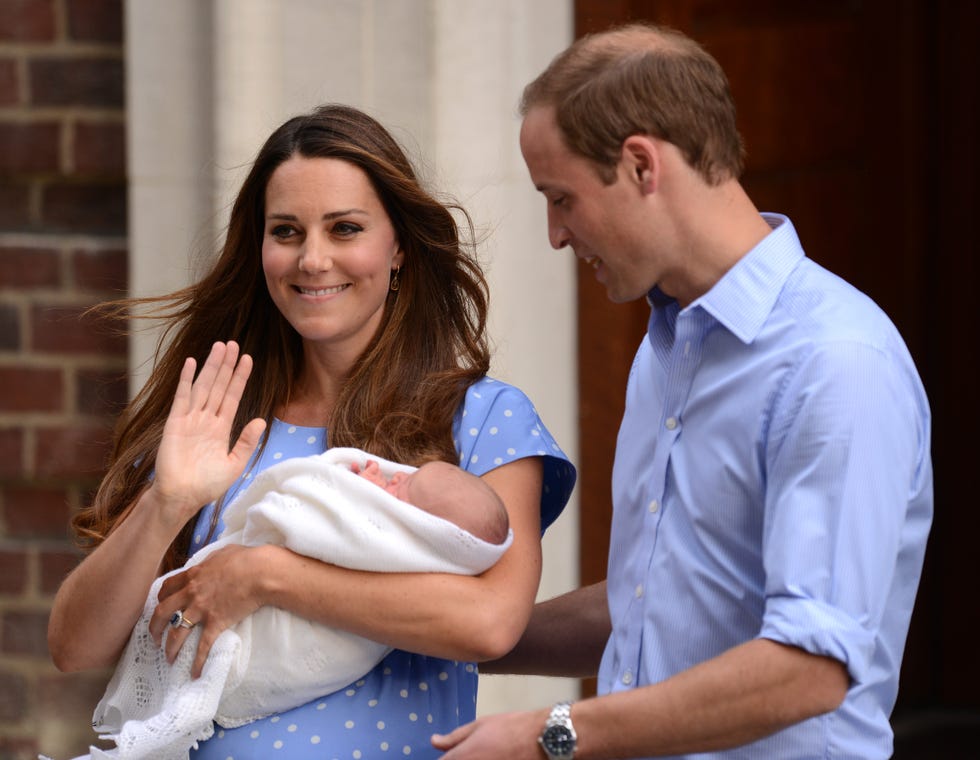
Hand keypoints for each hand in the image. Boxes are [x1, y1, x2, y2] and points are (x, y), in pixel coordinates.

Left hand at [149, 543, 270, 677]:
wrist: (261, 572)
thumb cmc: (246, 559)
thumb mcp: (222, 553)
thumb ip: (210, 559)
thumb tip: (210, 562)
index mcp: (192, 575)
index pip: (166, 588)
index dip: (160, 599)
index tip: (161, 607)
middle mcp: (191, 594)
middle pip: (162, 613)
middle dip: (154, 627)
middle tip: (154, 638)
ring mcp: (202, 609)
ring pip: (176, 633)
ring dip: (170, 648)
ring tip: (169, 659)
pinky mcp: (216, 622)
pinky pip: (202, 646)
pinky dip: (197, 662)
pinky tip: (195, 673)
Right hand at [151, 341, 265, 525]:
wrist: (182, 498)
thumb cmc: (207, 485)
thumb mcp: (234, 464)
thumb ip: (247, 442)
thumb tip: (261, 420)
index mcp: (221, 428)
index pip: (233, 396)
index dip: (240, 377)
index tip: (248, 359)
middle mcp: (206, 419)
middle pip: (219, 386)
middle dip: (226, 365)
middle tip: (233, 343)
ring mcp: (190, 419)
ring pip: (204, 386)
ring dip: (211, 366)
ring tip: (220, 346)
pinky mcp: (175, 423)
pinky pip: (182, 397)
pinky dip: (186, 379)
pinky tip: (192, 362)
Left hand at [431, 709, 549, 758]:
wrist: (541, 739)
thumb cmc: (509, 728)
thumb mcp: (479, 725)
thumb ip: (454, 737)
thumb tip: (434, 741)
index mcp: (461, 758)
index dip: (444, 759)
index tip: (450, 755)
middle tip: (470, 753)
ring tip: (486, 752)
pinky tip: (494, 757)